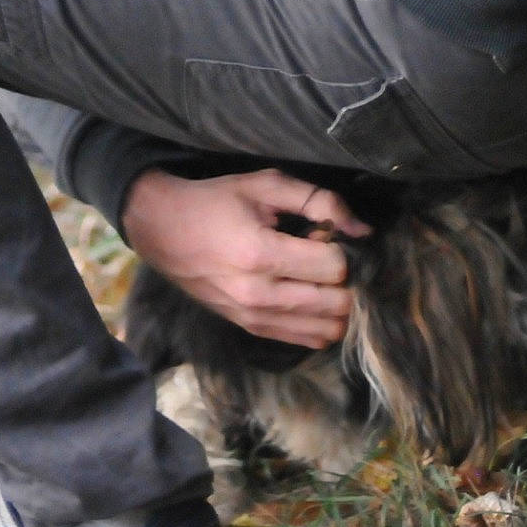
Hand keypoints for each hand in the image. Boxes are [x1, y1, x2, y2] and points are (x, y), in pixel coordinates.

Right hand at [121, 168, 372, 348]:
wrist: (163, 231)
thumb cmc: (215, 202)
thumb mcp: (265, 185)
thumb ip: (318, 200)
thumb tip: (363, 229)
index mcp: (260, 253)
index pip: (334, 267)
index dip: (342, 248)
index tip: (327, 234)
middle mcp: (258, 294)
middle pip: (337, 304)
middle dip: (346, 279)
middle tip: (330, 257)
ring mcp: (253, 317)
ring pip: (326, 330)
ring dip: (338, 304)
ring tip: (323, 279)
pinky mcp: (250, 328)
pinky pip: (306, 341)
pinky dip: (321, 322)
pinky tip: (313, 297)